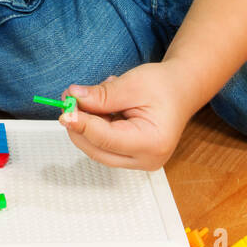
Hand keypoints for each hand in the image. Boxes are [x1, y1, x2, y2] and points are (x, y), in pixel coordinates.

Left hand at [58, 63, 191, 170]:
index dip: (81, 124)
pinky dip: (97, 126)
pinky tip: (107, 106)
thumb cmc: (164, 86)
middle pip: (97, 149)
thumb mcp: (132, 84)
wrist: (182, 89)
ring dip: (88, 123)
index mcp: (152, 142)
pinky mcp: (132, 157)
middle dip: (80, 125)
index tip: (64, 110)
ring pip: (97, 148)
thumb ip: (102, 96)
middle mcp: (147, 159)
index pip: (105, 139)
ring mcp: (139, 161)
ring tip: (98, 95)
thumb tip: (73, 99)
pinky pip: (104, 145)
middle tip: (69, 99)